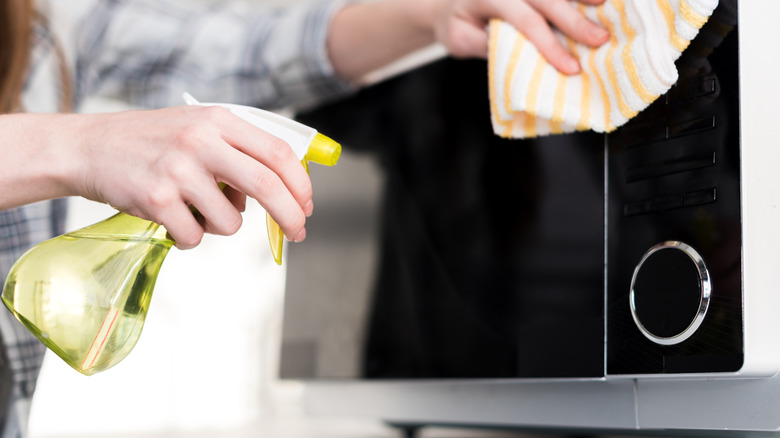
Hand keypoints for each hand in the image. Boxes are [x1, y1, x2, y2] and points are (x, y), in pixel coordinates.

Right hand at [69, 106, 311, 248]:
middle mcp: (201, 141)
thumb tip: (282, 194)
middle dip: (290, 215)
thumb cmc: (152, 142)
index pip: (277, 152)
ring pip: (230, 221)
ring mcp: (177, 169)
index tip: (308, 205)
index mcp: (218, 120)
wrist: (89, 146)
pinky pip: (194, 237)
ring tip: (194, 209)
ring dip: (220, 226)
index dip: (300, 183)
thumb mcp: (199, 128)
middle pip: (266, 185)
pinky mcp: (155, 198)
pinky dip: (189, 236)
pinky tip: (171, 218)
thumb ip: (239, 152)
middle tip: (298, 232)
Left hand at [418, 0, 608, 73]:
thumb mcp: (460, 41)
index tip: (570, 67)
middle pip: (547, 0)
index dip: (549, 45)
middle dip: (575, 21)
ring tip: (608, 5)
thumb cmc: (455, 25)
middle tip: (600, 40)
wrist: (445, 2)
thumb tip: (521, 55)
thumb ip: (487, 45)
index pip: (526, 21)